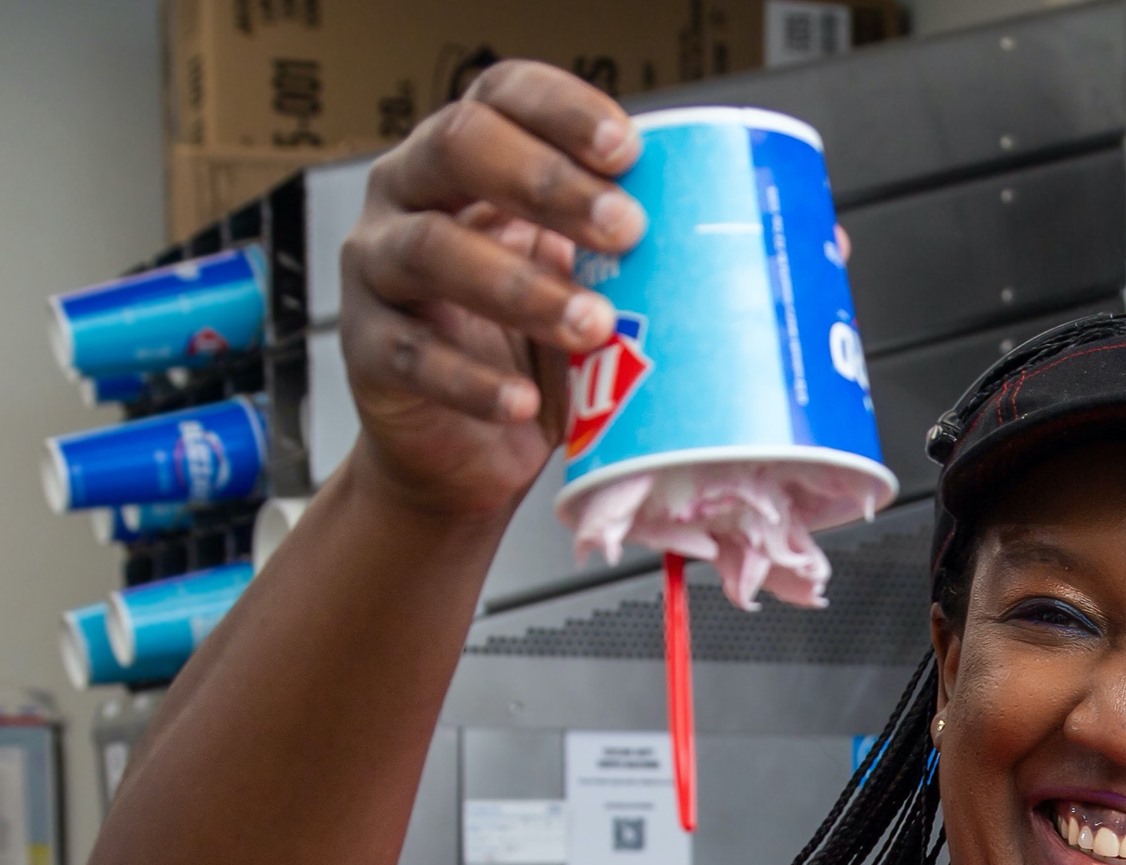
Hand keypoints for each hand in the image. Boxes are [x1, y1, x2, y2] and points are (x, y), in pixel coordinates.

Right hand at [338, 60, 646, 520]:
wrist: (461, 454)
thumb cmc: (524, 360)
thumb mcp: (575, 292)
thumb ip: (609, 259)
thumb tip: (707, 245)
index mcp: (467, 165)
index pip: (502, 96)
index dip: (561, 110)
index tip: (627, 150)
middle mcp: (410, 197)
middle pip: (459, 147)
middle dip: (547, 182)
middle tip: (624, 229)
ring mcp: (378, 270)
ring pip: (433, 250)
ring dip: (521, 287)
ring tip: (592, 326)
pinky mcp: (366, 349)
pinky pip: (414, 355)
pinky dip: (474, 382)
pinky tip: (524, 402)